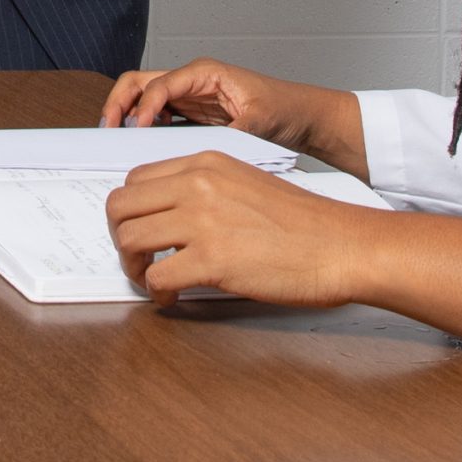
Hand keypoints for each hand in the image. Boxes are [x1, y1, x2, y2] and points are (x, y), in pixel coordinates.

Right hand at [101, 57, 364, 175]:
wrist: (302, 116)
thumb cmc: (285, 109)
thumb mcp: (259, 121)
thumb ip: (230, 131)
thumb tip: (203, 149)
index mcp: (204, 73)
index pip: (160, 85)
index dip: (144, 108)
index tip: (136, 132)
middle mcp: (192, 80)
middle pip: (139, 82)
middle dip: (119, 103)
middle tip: (108, 131)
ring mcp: (189, 97)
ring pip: (143, 98)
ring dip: (126, 115)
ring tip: (115, 141)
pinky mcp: (191, 114)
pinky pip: (156, 117)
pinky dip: (142, 128)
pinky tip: (139, 149)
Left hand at [104, 152, 374, 307]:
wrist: (340, 244)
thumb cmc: (304, 223)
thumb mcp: (248, 183)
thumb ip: (208, 190)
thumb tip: (171, 216)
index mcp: (206, 162)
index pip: (136, 178)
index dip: (131, 210)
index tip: (142, 230)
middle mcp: (198, 184)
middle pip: (120, 205)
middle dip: (120, 236)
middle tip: (138, 258)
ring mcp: (202, 221)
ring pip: (129, 239)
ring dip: (133, 266)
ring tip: (153, 279)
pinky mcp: (211, 260)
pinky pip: (156, 278)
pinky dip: (157, 294)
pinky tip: (173, 299)